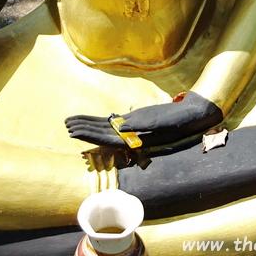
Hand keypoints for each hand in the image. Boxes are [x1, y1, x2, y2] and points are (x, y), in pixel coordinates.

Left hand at [65, 91, 222, 147]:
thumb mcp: (161, 121)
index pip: (106, 138)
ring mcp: (131, 130)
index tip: (73, 131)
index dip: (89, 134)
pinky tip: (90, 120)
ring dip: (88, 126)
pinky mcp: (134, 123)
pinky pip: (113, 123)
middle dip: (83, 130)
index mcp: (134, 138)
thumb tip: (123, 127)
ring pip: (104, 129)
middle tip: (66, 125)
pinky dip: (100, 121)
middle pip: (101, 134)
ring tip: (70, 123)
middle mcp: (130, 137)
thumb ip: (143, 125)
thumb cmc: (177, 119)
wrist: (189, 116)